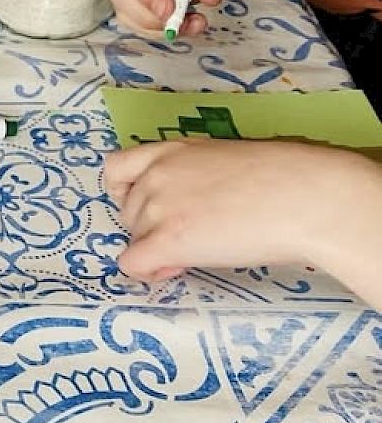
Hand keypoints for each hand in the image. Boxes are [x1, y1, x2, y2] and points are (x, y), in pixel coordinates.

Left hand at [104, 139, 381, 286]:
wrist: (306, 197)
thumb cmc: (285, 178)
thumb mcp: (227, 161)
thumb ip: (195, 177)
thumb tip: (192, 210)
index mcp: (172, 151)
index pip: (116, 168)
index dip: (126, 193)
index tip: (150, 207)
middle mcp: (156, 175)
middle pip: (128, 212)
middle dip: (152, 228)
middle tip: (192, 237)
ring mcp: (158, 207)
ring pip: (133, 239)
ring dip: (157, 250)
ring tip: (197, 251)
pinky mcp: (167, 241)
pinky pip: (132, 264)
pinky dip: (149, 272)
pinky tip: (178, 268)